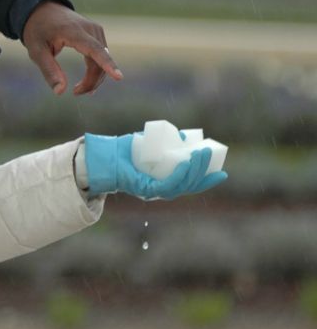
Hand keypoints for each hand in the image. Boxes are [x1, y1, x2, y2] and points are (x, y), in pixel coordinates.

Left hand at [22, 0, 121, 94]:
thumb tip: (60, 92)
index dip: (107, 64)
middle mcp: (89, 29)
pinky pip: (102, 54)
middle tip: (76, 93)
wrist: (42, 9)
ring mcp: (95, 30)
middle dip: (92, 81)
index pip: (95, 50)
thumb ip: (49, 70)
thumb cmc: (37, 30)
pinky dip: (97, 69)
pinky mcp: (97, 33)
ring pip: (103, 59)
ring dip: (95, 77)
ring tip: (78, 90)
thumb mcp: (36, 51)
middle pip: (100, 60)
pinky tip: (89, 82)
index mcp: (74, 32)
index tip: (119, 77)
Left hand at [83, 133, 227, 199]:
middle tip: (210, 154)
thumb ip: (165, 143)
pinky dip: (178, 175)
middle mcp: (161, 190)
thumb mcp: (149, 146)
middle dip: (203, 170)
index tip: (223, 172)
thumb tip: (184, 136)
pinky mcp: (145, 189)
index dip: (207, 180)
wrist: (104, 158)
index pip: (191, 184)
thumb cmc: (125, 152)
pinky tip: (185, 164)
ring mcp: (153, 192)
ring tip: (201, 154)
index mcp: (164, 182)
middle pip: (189, 185)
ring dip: (194, 170)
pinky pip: (166, 185)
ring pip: (181, 185)